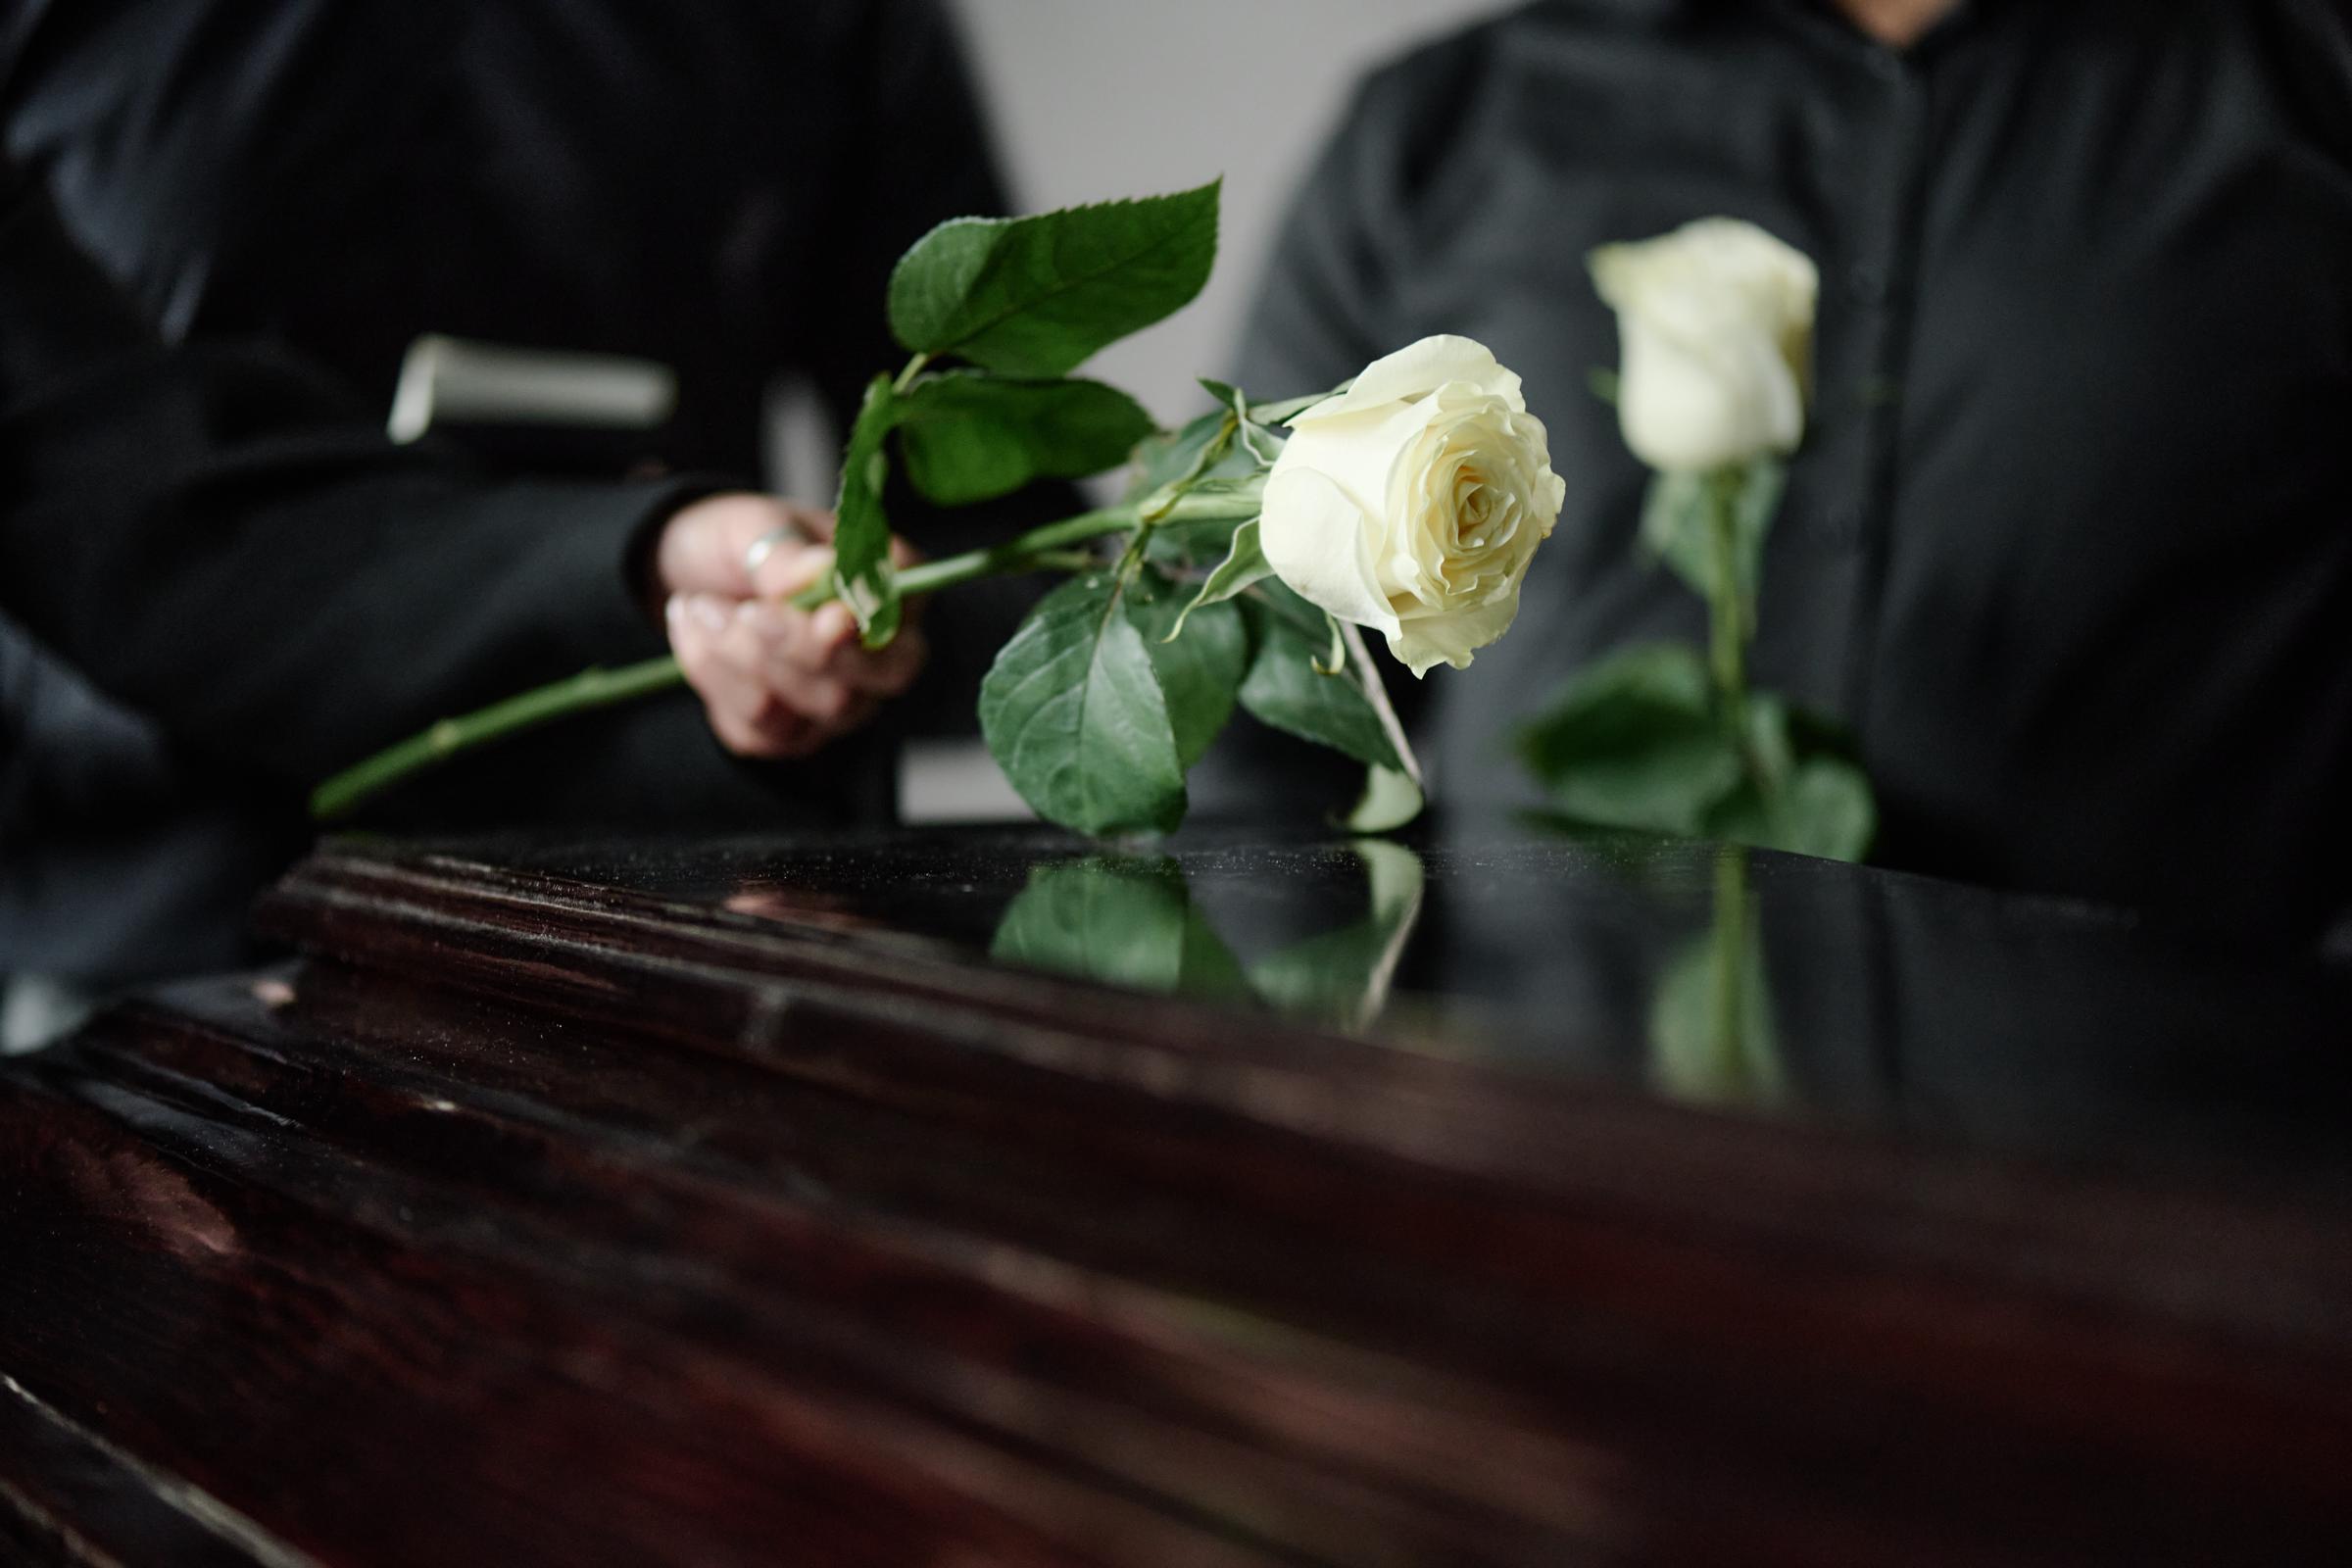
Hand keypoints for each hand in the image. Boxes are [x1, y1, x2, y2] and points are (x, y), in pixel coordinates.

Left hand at [652, 493, 925, 758]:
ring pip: (820, 708)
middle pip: (882, 677)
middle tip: (746, 613)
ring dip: (745, 658)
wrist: (689, 580)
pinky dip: (715, 677)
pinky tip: (697, 633)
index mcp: (889, 584)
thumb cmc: (740, 544)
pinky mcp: (791, 734)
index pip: (909, 608)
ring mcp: (841, 700)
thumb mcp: (753, 527)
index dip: (873, 621)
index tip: (828, 615)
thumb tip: (818, 572)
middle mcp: (880, 652)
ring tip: (701, 605)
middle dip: (805, 649)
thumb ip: (787, 554)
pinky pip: (762, 728)